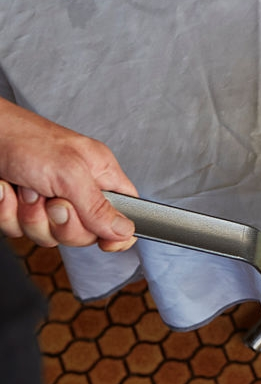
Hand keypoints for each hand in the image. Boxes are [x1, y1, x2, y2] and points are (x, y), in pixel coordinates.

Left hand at [0, 100, 136, 250]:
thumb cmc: (28, 140)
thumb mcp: (70, 174)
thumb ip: (98, 207)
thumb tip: (124, 231)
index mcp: (102, 177)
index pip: (126, 214)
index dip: (119, 233)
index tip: (105, 243)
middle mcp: (78, 193)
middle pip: (85, 235)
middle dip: (61, 222)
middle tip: (53, 199)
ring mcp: (49, 204)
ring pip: (48, 236)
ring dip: (30, 215)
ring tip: (27, 186)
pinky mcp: (22, 209)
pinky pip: (18, 230)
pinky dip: (8, 212)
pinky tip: (8, 189)